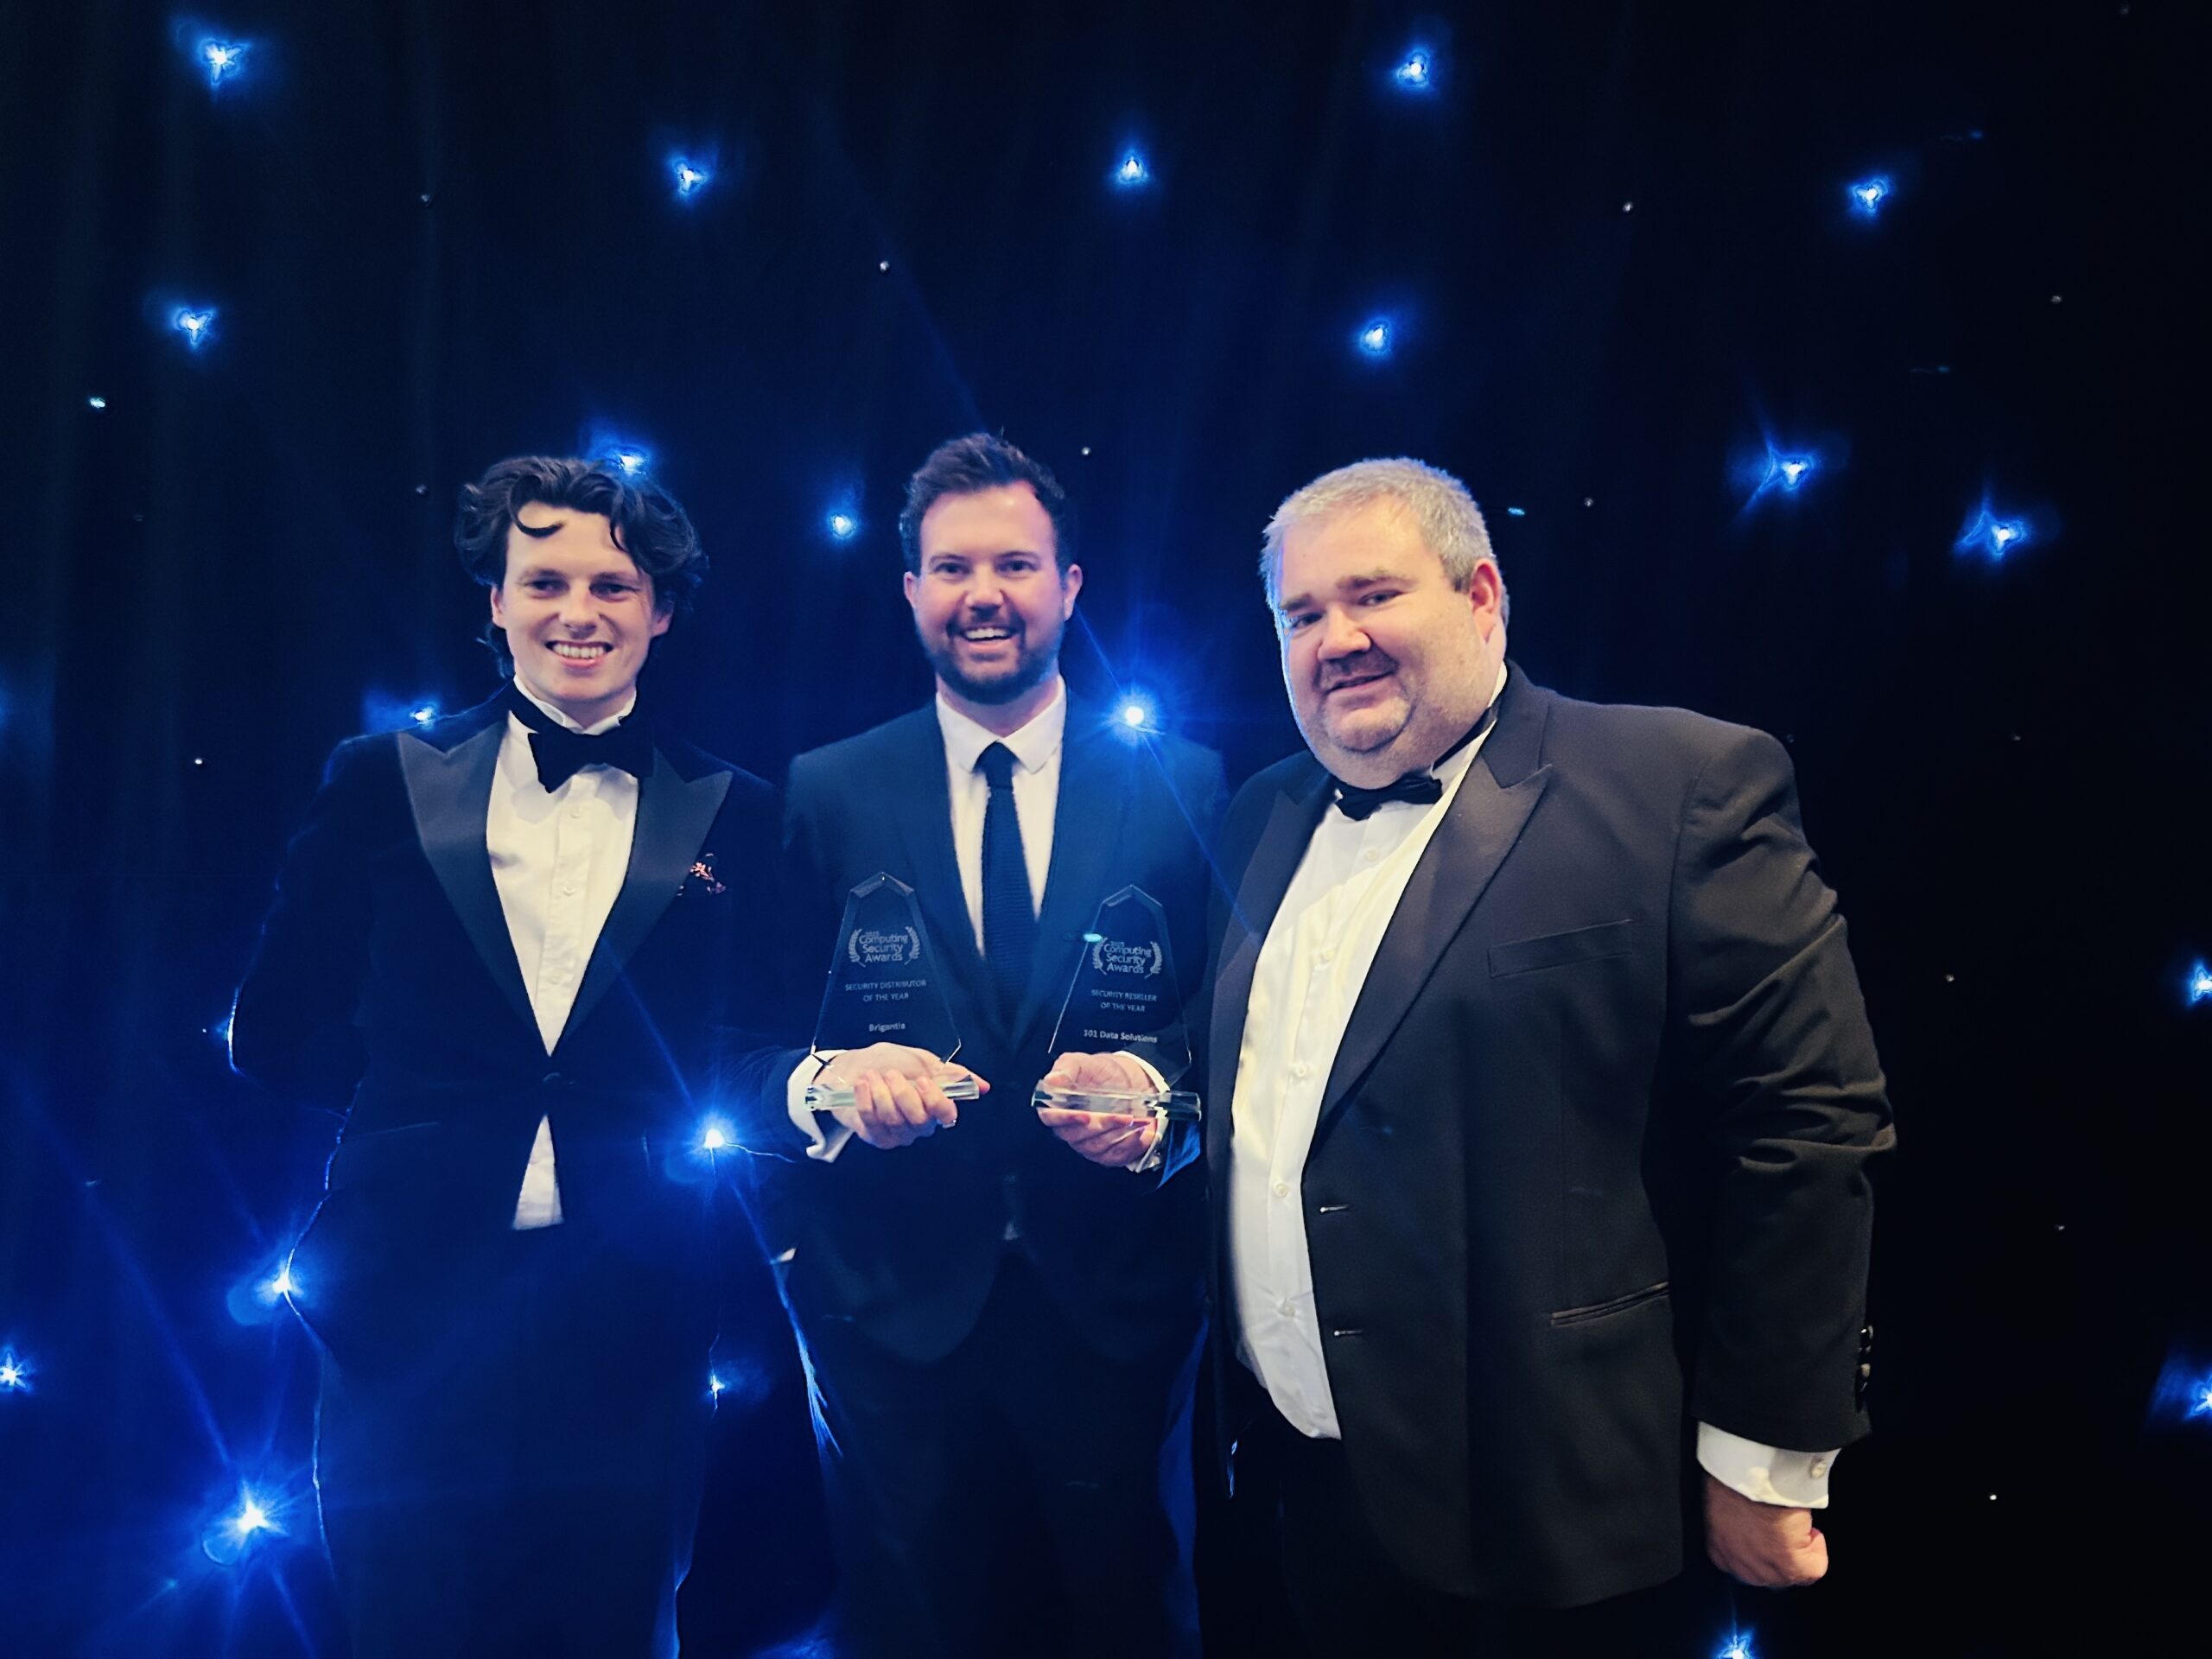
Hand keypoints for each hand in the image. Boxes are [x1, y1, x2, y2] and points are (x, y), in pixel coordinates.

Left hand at [817, 1044, 983, 1150]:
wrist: (854, 1066)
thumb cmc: (888, 1063)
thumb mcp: (923, 1060)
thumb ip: (951, 1073)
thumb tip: (981, 1085)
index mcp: (934, 1105)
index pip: (947, 1114)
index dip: (936, 1101)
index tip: (923, 1081)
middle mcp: (918, 1123)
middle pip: (919, 1119)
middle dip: (903, 1093)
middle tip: (892, 1074)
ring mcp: (897, 1132)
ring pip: (894, 1119)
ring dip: (881, 1093)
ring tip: (873, 1076)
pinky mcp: (875, 1136)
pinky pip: (872, 1122)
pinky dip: (866, 1100)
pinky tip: (863, 1086)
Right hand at [1036, 1051, 1158, 1168]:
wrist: (1133, 1082)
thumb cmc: (1105, 1074)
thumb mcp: (1086, 1062)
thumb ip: (1067, 1068)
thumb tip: (1052, 1080)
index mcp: (1059, 1106)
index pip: (1051, 1118)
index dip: (1066, 1119)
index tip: (1084, 1115)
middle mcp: (1070, 1127)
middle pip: (1077, 1136)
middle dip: (1102, 1125)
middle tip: (1121, 1114)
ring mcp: (1087, 1142)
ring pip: (1097, 1146)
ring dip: (1118, 1133)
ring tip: (1135, 1118)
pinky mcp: (1106, 1153)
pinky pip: (1114, 1155)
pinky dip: (1129, 1143)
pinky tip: (1138, 1130)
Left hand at [1703, 1475, 1828, 1588]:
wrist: (1746, 1471)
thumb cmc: (1731, 1477)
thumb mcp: (1722, 1507)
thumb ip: (1732, 1526)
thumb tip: (1747, 1525)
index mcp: (1718, 1551)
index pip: (1746, 1566)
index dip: (1763, 1548)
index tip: (1769, 1531)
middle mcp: (1737, 1566)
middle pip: (1769, 1575)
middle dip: (1780, 1554)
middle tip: (1785, 1529)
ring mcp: (1764, 1568)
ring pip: (1792, 1574)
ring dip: (1800, 1549)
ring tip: (1796, 1523)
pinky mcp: (1789, 1564)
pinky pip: (1814, 1569)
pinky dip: (1818, 1548)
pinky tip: (1809, 1528)